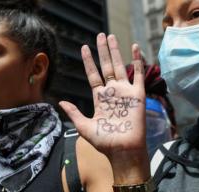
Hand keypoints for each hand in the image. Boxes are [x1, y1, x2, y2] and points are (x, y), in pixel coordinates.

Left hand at [60, 33, 145, 159]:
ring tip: (111, 36)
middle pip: (106, 66)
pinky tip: (135, 48)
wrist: (122, 150)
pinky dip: (137, 61)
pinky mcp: (137, 94)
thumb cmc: (104, 141)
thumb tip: (60, 101)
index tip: (84, 48)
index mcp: (99, 98)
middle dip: (102, 51)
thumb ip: (73, 112)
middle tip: (100, 35)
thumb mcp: (84, 126)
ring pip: (119, 66)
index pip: (93, 75)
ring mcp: (125, 91)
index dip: (88, 61)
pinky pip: (138, 74)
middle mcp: (112, 92)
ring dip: (116, 51)